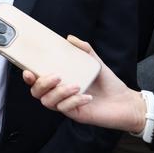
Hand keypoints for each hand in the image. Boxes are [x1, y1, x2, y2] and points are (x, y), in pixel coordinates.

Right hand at [23, 35, 143, 132]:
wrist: (125, 101)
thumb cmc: (108, 83)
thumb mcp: (95, 62)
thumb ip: (83, 49)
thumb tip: (69, 38)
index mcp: (58, 82)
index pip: (36, 81)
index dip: (28, 77)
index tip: (28, 70)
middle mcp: (58, 94)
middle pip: (36, 92)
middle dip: (42, 84)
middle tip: (57, 76)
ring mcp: (66, 105)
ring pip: (48, 102)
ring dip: (59, 93)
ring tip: (75, 85)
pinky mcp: (75, 114)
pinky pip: (66, 109)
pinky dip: (74, 101)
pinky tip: (87, 97)